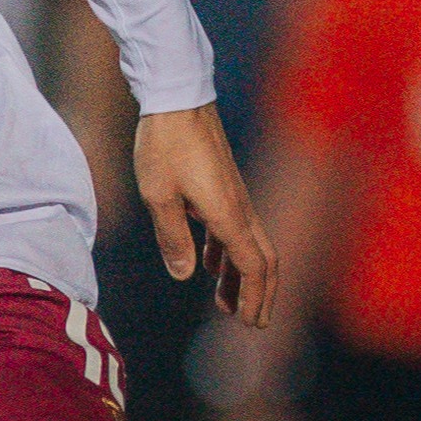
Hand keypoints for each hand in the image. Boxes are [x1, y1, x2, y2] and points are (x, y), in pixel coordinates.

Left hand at [133, 104, 276, 327]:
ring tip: (225, 305)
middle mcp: (239, 207)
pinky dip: (227, 254)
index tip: (248, 323)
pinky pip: (234, 229)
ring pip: (249, 245)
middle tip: (251, 323)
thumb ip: (172, 237)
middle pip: (262, 260)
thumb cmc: (164, 143)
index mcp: (227, 213)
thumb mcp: (158, 194)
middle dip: (259, 294)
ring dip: (240, 277)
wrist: (176, 97)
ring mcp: (234, 196)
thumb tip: (185, 275)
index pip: (252, 265)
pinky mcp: (223, 187)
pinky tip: (208, 265)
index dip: (253, 297)